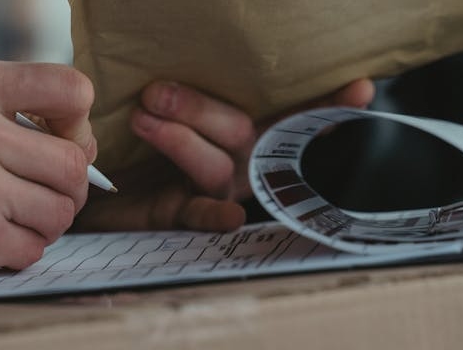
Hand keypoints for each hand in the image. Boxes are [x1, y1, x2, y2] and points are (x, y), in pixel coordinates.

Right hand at [0, 59, 95, 289]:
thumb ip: (10, 114)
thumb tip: (84, 148)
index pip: (71, 90)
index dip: (78, 125)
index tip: (64, 143)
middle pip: (75, 163)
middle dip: (69, 188)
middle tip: (41, 195)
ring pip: (62, 210)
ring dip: (43, 223)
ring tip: (7, 217)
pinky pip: (35, 247)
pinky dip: (19, 251)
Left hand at [74, 79, 373, 231]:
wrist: (102, 183)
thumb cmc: (144, 135)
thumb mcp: (169, 103)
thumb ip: (188, 85)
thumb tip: (187, 28)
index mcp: (243, 132)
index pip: (290, 115)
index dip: (325, 105)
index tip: (360, 89)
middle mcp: (237, 160)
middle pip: (238, 131)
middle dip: (200, 109)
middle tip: (156, 91)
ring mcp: (215, 188)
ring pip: (215, 166)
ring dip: (183, 140)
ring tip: (144, 117)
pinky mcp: (183, 213)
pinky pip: (201, 217)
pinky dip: (214, 216)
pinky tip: (229, 216)